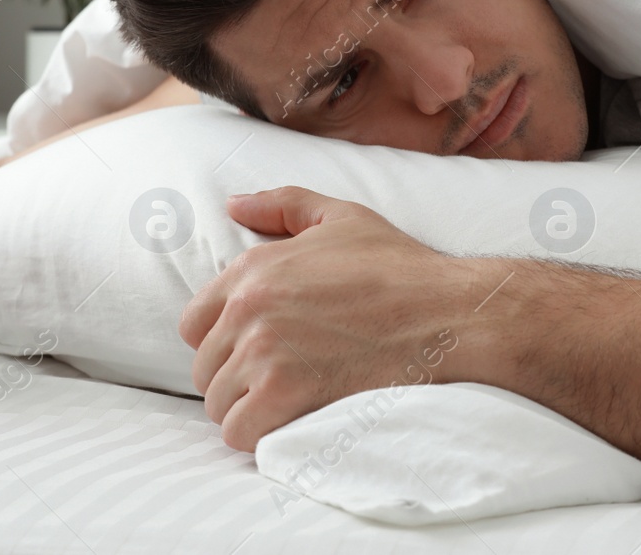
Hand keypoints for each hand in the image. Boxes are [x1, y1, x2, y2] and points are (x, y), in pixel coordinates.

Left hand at [179, 187, 474, 451]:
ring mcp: (263, 351)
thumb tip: (233, 205)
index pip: (193, 324)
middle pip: (205, 369)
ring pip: (219, 404)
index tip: (255, 351)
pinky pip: (239, 431)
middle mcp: (247, 308)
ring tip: (286, 405)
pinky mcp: (284, 393)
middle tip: (278, 383)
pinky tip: (289, 424)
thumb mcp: (340, 216)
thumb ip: (281, 205)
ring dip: (247, 410)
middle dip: (235, 380)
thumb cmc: (398, 266)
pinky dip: (259, 436)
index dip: (221, 342)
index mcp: (252, 269)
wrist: (446, 313)